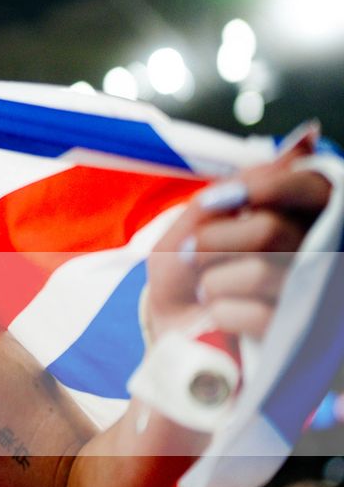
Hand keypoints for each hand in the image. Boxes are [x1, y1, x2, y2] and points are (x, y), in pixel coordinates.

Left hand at [144, 120, 332, 343]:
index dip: (271, 185)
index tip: (219, 200)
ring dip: (213, 280)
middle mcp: (316, 254)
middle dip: (215, 239)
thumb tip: (286, 150)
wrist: (172, 336)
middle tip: (195, 252)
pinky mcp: (297, 335)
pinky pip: (255, 314)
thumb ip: (225, 195)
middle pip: (272, 229)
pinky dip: (220, 311)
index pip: (311, 187)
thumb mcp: (187, 229)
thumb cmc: (185, 277)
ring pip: (260, 271)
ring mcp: (311, 297)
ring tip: (208, 290)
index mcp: (295, 220)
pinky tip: (220, 318)